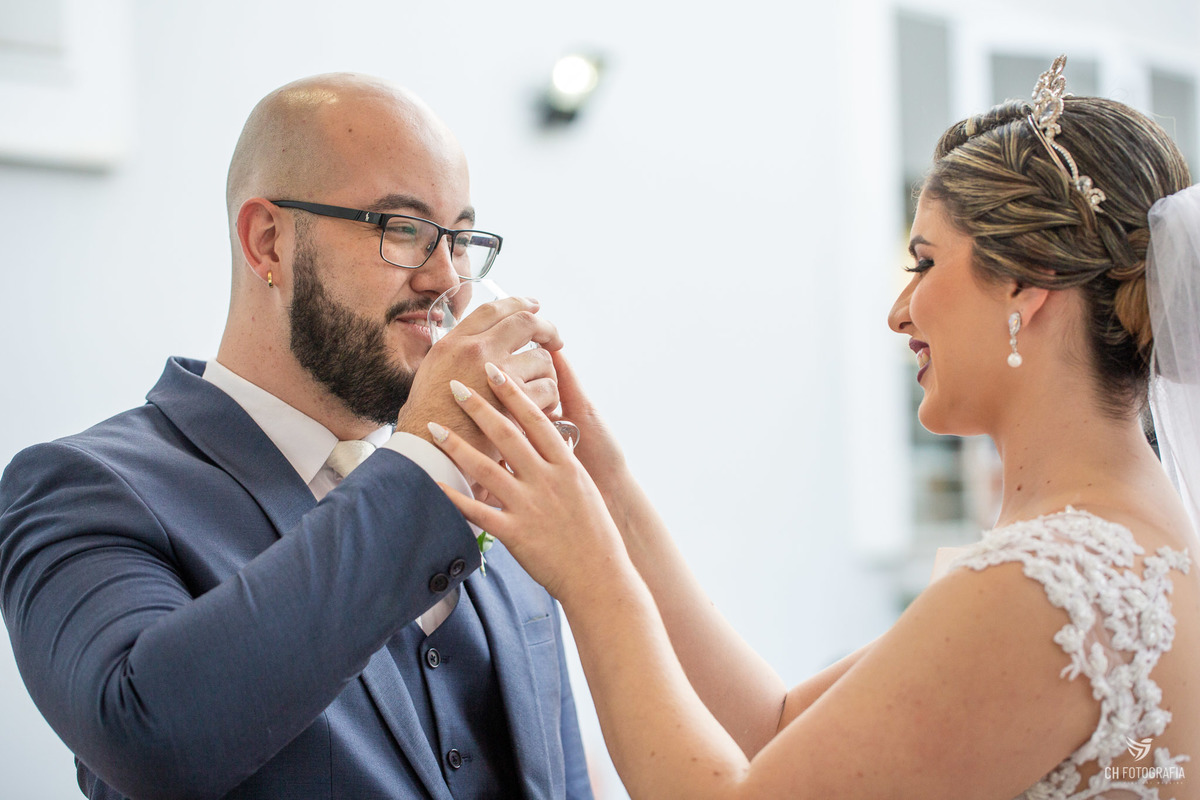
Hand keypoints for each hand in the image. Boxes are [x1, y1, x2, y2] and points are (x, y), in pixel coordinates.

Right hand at [396, 297, 562, 454]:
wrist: (427, 453)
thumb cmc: (428, 420)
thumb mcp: (432, 373)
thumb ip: (458, 353)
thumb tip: (484, 339)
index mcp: (454, 342)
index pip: (493, 309)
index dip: (518, 303)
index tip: (533, 306)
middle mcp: (475, 350)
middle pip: (524, 321)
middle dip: (546, 328)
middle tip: (555, 340)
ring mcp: (496, 374)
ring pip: (542, 358)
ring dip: (547, 373)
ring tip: (541, 386)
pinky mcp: (514, 402)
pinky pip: (547, 388)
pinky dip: (549, 399)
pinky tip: (541, 407)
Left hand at [428, 362, 624, 601]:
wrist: (600, 576)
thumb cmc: (594, 534)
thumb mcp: (582, 489)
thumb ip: (560, 465)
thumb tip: (544, 441)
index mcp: (566, 466)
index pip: (536, 419)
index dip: (513, 392)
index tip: (495, 369)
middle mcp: (547, 480)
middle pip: (508, 435)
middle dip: (479, 407)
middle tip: (456, 385)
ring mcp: (530, 506)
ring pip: (487, 467)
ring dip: (457, 445)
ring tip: (433, 428)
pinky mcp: (516, 533)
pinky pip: (477, 512)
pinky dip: (453, 496)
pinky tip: (432, 482)